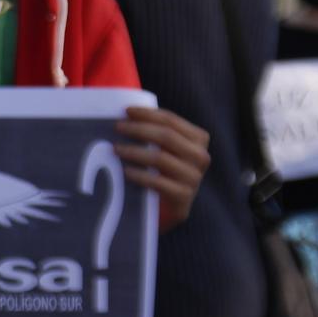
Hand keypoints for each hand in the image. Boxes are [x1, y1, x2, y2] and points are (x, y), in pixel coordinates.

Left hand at [115, 106, 209, 229]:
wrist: (173, 206)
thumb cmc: (165, 170)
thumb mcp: (166, 149)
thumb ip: (156, 132)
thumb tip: (126, 115)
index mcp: (199, 139)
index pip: (171, 120)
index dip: (148, 114)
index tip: (126, 111)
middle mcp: (200, 156)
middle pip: (166, 136)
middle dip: (139, 129)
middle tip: (118, 127)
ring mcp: (194, 177)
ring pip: (160, 158)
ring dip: (134, 151)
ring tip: (116, 149)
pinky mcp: (183, 195)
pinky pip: (157, 182)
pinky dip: (139, 175)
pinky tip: (125, 171)